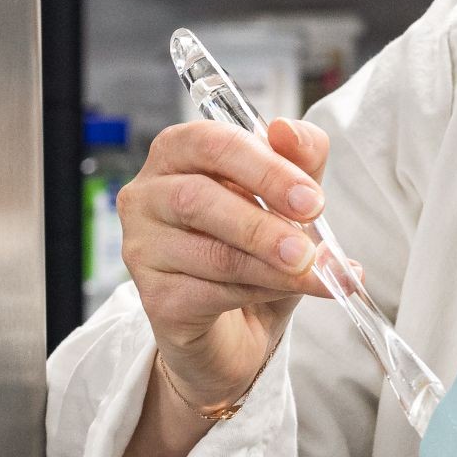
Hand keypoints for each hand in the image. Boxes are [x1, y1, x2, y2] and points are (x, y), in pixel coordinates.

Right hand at [119, 116, 333, 415]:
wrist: (238, 325)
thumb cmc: (257, 247)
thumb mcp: (289, 199)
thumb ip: (299, 160)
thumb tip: (289, 130)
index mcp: (178, 154)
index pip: (211, 143)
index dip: (266, 169)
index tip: (313, 199)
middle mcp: (148, 195)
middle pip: (197, 198)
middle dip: (263, 224)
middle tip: (308, 248)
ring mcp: (143, 248)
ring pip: (209, 252)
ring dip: (270, 265)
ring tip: (311, 273)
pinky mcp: (154, 297)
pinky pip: (210, 292)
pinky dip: (260, 292)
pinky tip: (284, 294)